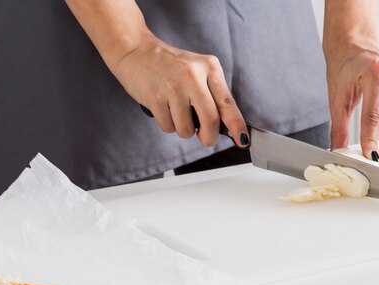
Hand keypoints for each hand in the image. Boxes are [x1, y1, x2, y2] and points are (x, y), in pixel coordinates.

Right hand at [111, 36, 248, 147]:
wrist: (136, 51)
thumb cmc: (171, 66)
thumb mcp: (198, 71)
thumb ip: (213, 93)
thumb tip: (227, 126)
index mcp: (209, 68)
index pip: (228, 103)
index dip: (237, 125)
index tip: (242, 139)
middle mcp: (193, 76)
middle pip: (210, 120)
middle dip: (209, 137)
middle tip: (205, 138)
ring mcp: (172, 86)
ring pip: (186, 129)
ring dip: (184, 129)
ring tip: (177, 112)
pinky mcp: (154, 97)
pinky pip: (168, 127)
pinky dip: (168, 125)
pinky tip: (165, 109)